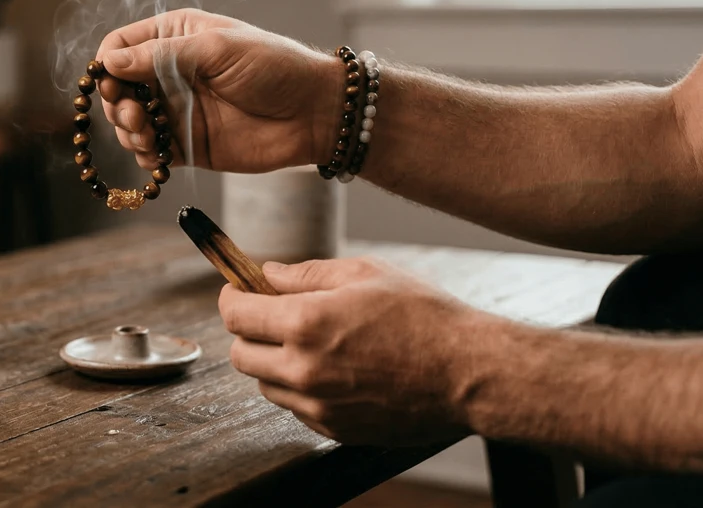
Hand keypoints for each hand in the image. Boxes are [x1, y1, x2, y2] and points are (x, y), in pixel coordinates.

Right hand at [94, 8, 342, 172]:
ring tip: (146, 136)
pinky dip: (144, 156)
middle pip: (116, 88)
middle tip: (133, 116)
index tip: (108, 84)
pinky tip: (156, 155)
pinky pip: (150, 153)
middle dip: (115, 103)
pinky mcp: (186, 145)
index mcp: (175, 37)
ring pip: (128, 123)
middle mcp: (169, 73)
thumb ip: (162, 56)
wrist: (314, 113)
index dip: (107, 66)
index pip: (121, 46)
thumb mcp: (217, 50)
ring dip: (127, 132)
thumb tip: (109, 62)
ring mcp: (177, 110)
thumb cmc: (274, 68)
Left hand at [218, 257, 494, 445]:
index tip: (239, 290)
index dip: (232, 297)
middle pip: (240, 354)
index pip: (234, 314)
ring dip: (275, 361)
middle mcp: (303, 369)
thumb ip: (305, 274)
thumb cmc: (424, 317)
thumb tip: (267, 273)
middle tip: (273, 315)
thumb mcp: (364, 274)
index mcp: (305, 323)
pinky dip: (301, 388)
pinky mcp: (335, 429)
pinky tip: (334, 369)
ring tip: (313, 342)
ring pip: (266, 383)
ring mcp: (318, 405)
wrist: (470, 374)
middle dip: (250, 331)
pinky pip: (295, 407)